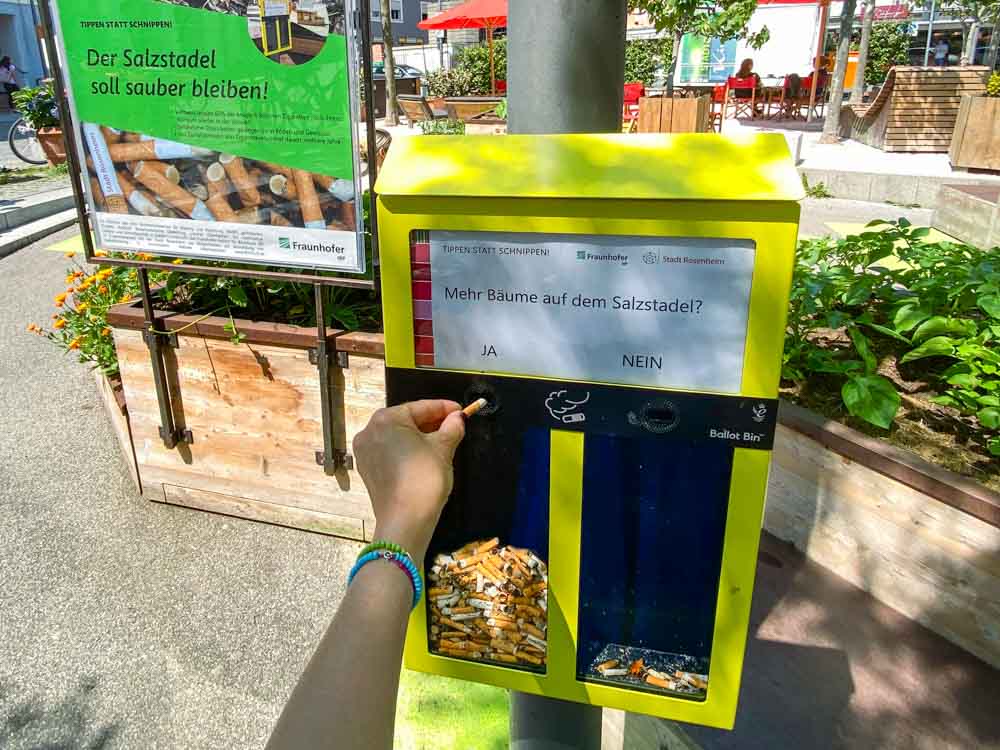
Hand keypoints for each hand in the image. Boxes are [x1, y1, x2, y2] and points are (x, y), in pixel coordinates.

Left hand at [353, 399, 465, 562]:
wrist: (405, 520)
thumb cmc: (424, 478)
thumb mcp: (443, 449)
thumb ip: (452, 428)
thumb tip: (458, 418)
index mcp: (386, 419)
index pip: (420, 407)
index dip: (444, 408)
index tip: (461, 410)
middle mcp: (369, 431)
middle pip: (406, 421)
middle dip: (432, 422)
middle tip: (454, 425)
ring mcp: (365, 452)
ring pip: (398, 437)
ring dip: (420, 437)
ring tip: (444, 440)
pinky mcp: (368, 470)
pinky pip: (390, 452)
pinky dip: (407, 451)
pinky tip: (425, 456)